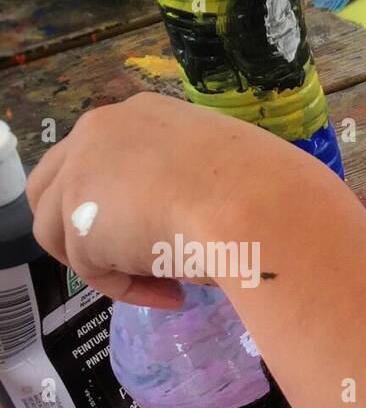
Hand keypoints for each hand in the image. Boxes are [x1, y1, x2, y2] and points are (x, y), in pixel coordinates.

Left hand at [26, 92, 322, 305]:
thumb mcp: (230, 171)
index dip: (127, 201)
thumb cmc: (265, 189)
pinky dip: (127, 289)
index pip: (104, 156)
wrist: (255, 207)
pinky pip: (91, 269)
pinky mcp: (78, 221)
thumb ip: (199, 181)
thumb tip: (207, 215)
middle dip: (88, 228)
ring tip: (160, 280)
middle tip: (135, 259)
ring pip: (60, 228)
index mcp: (142, 114)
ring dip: (107, 261)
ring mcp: (80, 172)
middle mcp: (100, 131)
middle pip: (58, 184)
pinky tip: (173, 294)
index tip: (168, 230)